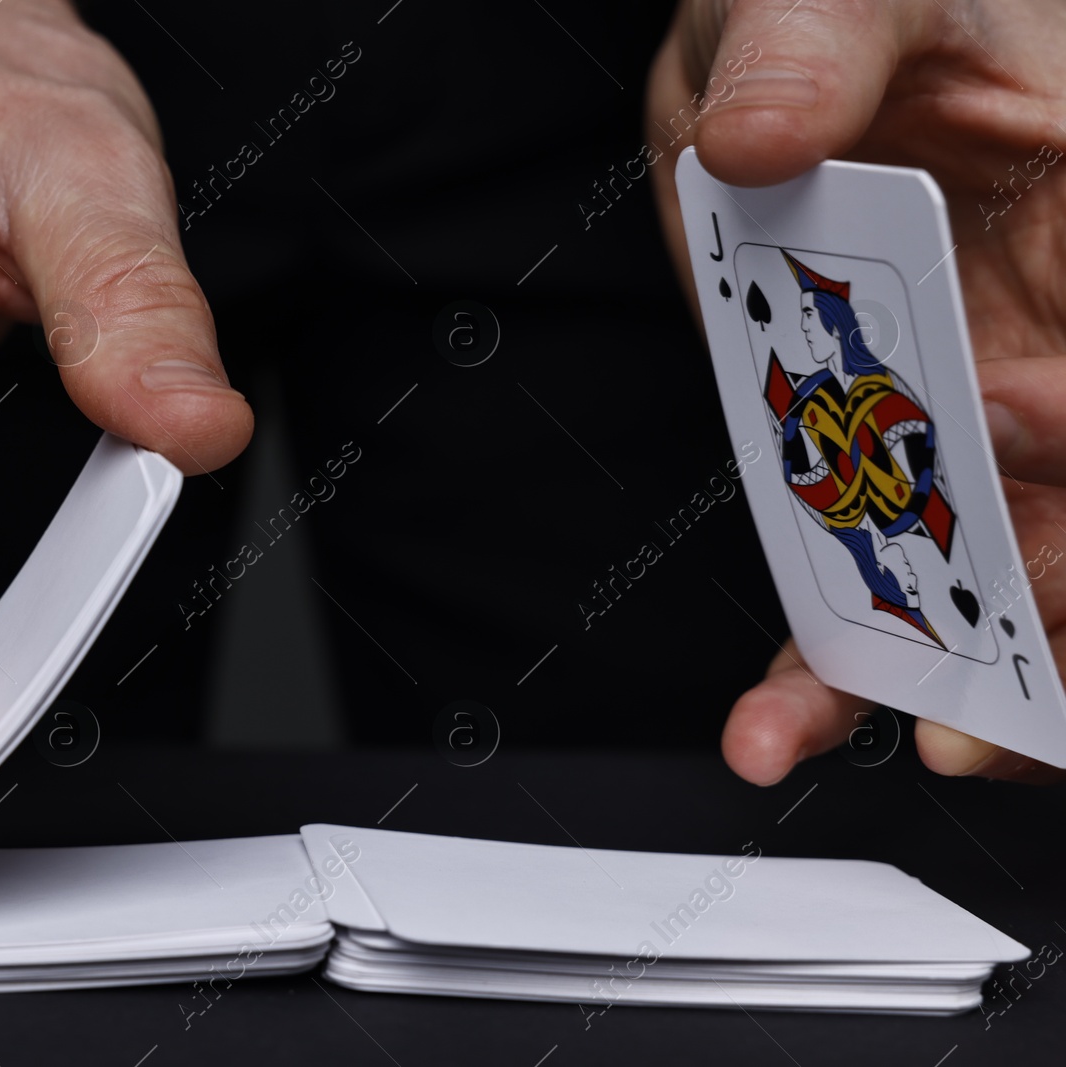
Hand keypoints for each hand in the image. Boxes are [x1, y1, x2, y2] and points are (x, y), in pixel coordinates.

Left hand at [648, 0, 1065, 784]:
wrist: (768, 48)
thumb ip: (809, 55)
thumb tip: (758, 132)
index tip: (1011, 421)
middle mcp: (1042, 337)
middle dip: (1046, 600)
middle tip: (987, 694)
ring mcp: (947, 410)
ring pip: (988, 569)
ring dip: (948, 668)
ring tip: (881, 736)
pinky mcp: (855, 447)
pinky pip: (861, 566)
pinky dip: (830, 655)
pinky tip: (783, 725)